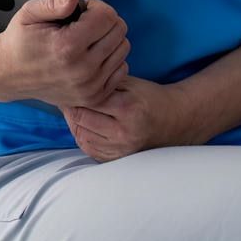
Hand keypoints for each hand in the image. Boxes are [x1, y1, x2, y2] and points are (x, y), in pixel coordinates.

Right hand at [0, 0, 129, 108]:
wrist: (8, 74)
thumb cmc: (20, 40)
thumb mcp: (29, 14)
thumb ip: (54, 3)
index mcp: (67, 46)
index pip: (108, 16)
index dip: (96, 6)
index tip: (82, 10)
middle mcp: (82, 69)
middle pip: (119, 31)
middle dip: (104, 21)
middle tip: (84, 24)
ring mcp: (89, 86)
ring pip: (123, 49)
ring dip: (109, 39)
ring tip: (87, 39)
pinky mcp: (93, 97)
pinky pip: (121, 69)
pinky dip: (111, 59)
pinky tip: (92, 55)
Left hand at [62, 77, 199, 161]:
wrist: (172, 121)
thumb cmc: (148, 98)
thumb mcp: (129, 83)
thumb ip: (102, 82)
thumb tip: (74, 82)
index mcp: (127, 109)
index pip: (87, 102)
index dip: (73, 93)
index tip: (68, 87)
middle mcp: (123, 133)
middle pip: (80, 120)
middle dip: (70, 108)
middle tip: (67, 98)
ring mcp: (120, 149)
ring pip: (81, 136)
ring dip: (74, 123)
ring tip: (75, 111)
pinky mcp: (117, 158)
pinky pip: (89, 149)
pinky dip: (82, 136)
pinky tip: (84, 125)